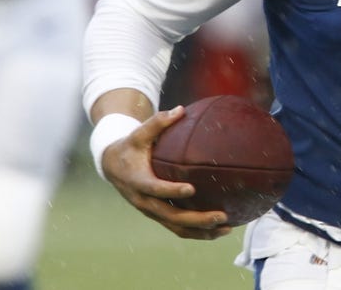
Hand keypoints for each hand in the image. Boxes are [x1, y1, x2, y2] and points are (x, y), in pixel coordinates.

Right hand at [100, 106, 232, 239]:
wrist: (113, 166)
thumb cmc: (130, 146)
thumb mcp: (139, 133)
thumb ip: (158, 122)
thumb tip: (180, 110)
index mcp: (138, 181)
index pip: (155, 189)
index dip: (171, 190)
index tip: (191, 188)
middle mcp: (144, 201)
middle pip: (171, 215)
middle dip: (196, 218)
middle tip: (221, 215)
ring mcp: (151, 211)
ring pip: (177, 227)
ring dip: (201, 231)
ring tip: (227, 228)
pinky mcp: (158, 215)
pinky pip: (178, 228)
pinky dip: (198, 232)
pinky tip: (219, 229)